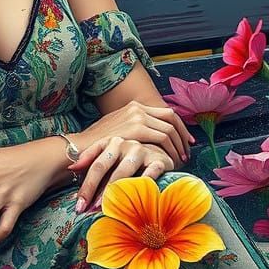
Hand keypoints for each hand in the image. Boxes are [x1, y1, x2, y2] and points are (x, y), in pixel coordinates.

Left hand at [70, 138, 175, 211]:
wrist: (163, 150)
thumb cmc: (132, 158)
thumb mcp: (111, 156)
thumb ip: (91, 160)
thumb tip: (71, 169)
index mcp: (111, 142)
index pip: (94, 164)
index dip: (86, 185)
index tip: (78, 205)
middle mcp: (124, 143)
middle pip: (103, 166)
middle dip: (93, 190)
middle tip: (86, 210)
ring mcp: (141, 150)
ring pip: (123, 171)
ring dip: (112, 191)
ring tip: (104, 208)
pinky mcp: (159, 159)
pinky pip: (149, 174)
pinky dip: (140, 188)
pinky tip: (135, 202)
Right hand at [74, 99, 194, 164]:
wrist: (81, 146)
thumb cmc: (98, 145)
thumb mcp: (118, 132)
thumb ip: (134, 131)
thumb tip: (151, 141)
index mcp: (134, 107)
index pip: (165, 113)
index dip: (179, 127)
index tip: (185, 141)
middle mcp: (137, 108)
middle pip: (171, 118)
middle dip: (183, 136)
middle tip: (187, 152)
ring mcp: (137, 117)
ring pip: (169, 129)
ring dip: (178, 146)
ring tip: (180, 161)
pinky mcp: (136, 128)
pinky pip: (163, 138)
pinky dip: (171, 150)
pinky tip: (171, 162)